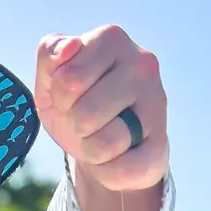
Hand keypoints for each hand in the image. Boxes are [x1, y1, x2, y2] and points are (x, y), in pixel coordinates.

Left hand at [35, 25, 168, 193]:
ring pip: (102, 144)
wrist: (108, 145)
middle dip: (76, 125)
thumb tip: (70, 45)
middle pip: (83, 114)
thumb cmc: (77, 104)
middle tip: (88, 119)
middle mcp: (142, 64)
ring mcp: (157, 103)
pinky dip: (106, 172)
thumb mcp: (50, 79)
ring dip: (91, 149)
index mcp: (111, 38)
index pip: (66, 81)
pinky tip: (117, 157)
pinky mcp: (161, 144)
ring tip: (102, 135)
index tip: (72, 96)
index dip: (59, 99)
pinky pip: (121, 171)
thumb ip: (49, 54)